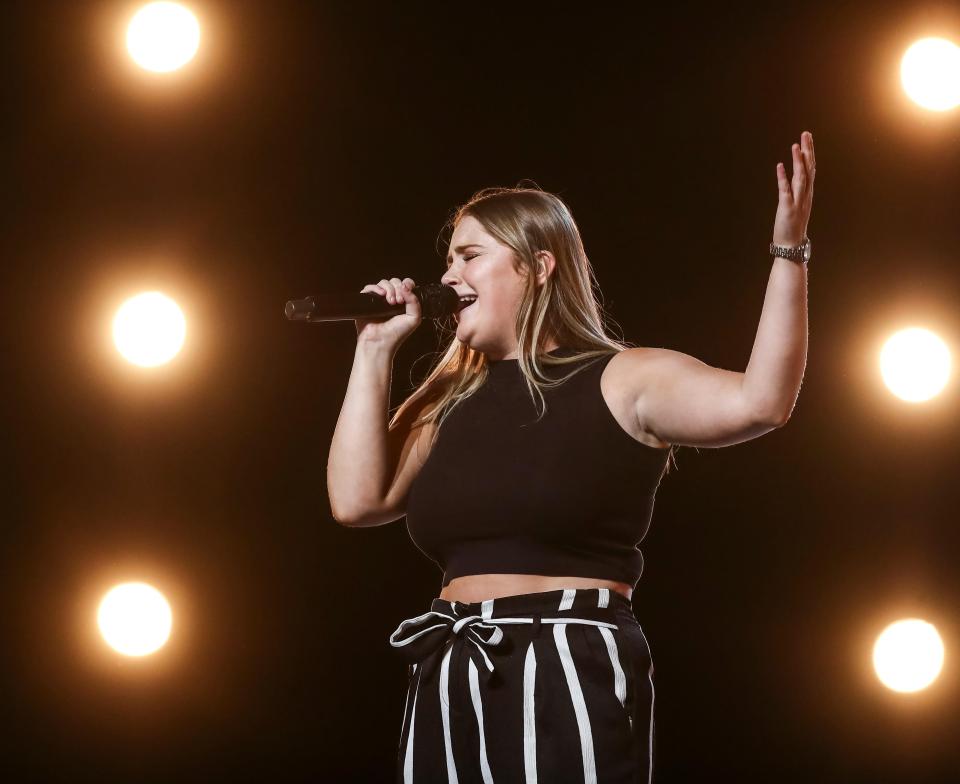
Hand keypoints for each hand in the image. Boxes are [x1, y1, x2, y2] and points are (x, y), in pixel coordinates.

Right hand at [355, 277, 421, 348]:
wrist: (380, 343)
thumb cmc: (396, 334)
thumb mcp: (413, 318)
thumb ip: (415, 301)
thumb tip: (405, 286)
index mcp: (403, 302)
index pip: (406, 285)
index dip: (407, 284)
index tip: (406, 292)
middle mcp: (391, 299)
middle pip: (395, 282)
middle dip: (398, 288)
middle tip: (398, 302)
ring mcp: (378, 300)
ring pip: (383, 283)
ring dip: (389, 289)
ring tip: (390, 302)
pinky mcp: (367, 301)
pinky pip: (370, 287)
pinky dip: (376, 288)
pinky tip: (381, 295)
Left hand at [772, 131, 815, 246]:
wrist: (791, 246)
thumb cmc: (792, 227)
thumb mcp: (797, 206)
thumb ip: (797, 192)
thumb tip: (795, 179)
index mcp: (807, 193)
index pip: (810, 169)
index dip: (809, 153)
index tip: (807, 138)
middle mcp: (805, 195)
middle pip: (808, 169)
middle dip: (807, 151)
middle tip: (806, 134)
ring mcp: (797, 202)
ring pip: (800, 178)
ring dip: (797, 161)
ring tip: (795, 146)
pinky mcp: (787, 209)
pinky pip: (785, 191)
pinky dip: (782, 178)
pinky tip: (779, 166)